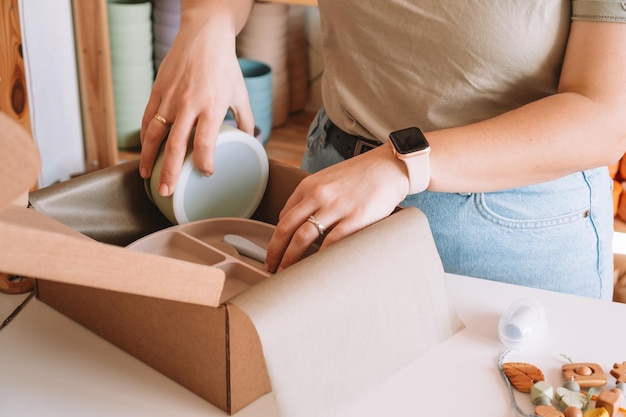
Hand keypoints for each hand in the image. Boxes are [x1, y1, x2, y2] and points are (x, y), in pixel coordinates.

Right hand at [139, 19, 254, 195]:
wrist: (204, 36)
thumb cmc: (225, 66)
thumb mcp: (240, 94)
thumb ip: (246, 120)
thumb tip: (252, 142)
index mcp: (212, 106)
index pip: (205, 142)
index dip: (204, 162)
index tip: (206, 173)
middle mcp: (188, 104)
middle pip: (176, 145)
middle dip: (170, 172)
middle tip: (166, 191)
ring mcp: (170, 98)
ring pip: (154, 134)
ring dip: (148, 158)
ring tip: (147, 177)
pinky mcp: (157, 91)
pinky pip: (148, 119)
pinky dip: (144, 137)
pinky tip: (144, 151)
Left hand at [265, 145, 409, 271]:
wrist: (391, 166)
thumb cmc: (362, 174)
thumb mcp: (329, 179)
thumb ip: (313, 197)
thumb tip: (299, 222)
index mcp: (309, 185)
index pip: (284, 216)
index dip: (276, 238)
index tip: (274, 252)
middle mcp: (318, 194)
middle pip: (286, 228)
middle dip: (275, 252)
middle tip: (270, 268)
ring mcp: (336, 206)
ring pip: (303, 237)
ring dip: (291, 258)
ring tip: (287, 273)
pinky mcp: (355, 218)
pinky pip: (331, 242)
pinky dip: (320, 258)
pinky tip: (316, 268)